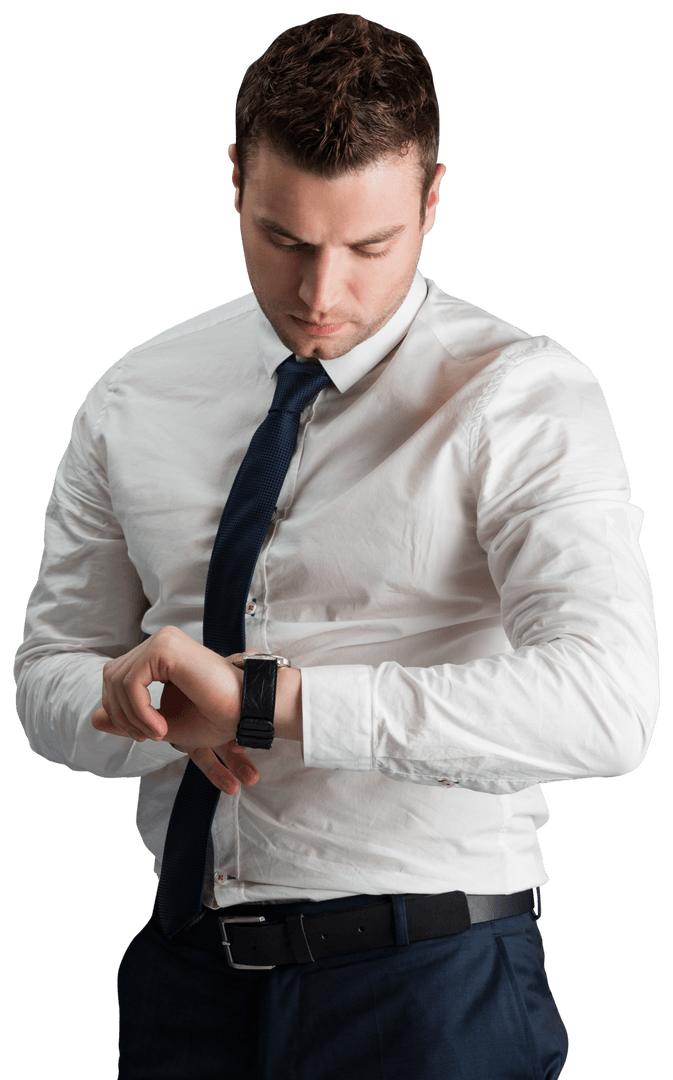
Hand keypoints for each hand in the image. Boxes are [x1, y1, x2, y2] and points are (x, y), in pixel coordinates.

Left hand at [91, 626, 259, 793]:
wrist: (247, 712)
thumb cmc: (215, 716)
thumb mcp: (162, 721)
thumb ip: (129, 717)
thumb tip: (93, 717)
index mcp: (160, 652)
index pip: (116, 676)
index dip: (121, 710)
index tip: (145, 734)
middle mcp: (160, 640)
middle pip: (111, 676)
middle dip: (122, 714)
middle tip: (148, 735)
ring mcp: (163, 640)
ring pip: (117, 680)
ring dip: (132, 716)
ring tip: (158, 733)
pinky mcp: (166, 648)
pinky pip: (131, 682)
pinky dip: (139, 711)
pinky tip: (161, 728)